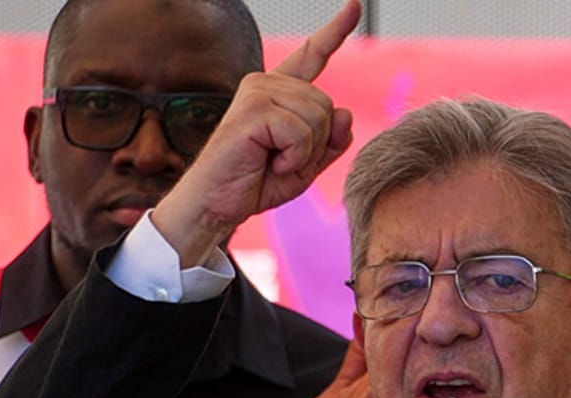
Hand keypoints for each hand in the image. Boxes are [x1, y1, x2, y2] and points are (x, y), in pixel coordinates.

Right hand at [152, 0, 359, 264]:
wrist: (216, 205)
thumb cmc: (255, 184)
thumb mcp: (306, 165)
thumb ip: (330, 141)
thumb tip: (344, 113)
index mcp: (279, 93)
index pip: (312, 56)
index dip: (334, 31)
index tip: (354, 5)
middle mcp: (267, 84)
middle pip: (327, 105)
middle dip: (316, 145)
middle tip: (282, 162)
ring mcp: (258, 92)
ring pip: (318, 118)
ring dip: (304, 153)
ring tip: (273, 162)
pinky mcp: (253, 109)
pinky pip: (301, 133)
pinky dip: (293, 157)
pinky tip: (268, 163)